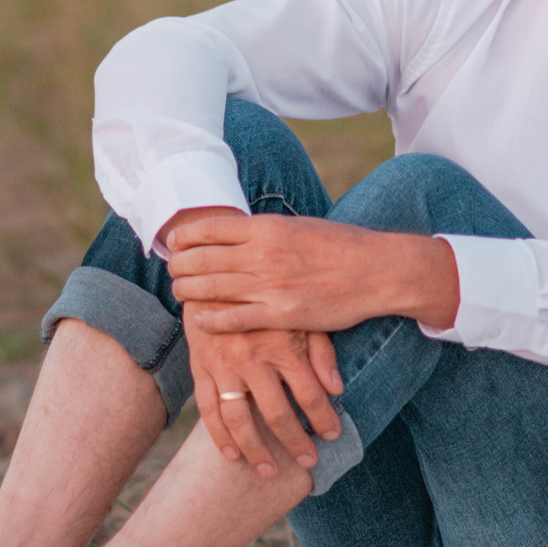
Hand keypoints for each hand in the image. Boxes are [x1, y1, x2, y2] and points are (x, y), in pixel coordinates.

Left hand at [167, 212, 458, 334]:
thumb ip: (266, 231)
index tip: (175, 243)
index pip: (210, 229)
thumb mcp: (298, 227)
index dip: (186, 237)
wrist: (376, 270)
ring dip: (189, 291)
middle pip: (203, 259)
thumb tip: (238, 230)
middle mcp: (263, 254)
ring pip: (212, 288)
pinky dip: (212, 319)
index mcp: (267, 228)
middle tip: (172, 270)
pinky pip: (235, 318)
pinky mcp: (281, 313)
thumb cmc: (339, 246)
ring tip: (179, 292)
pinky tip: (201, 320)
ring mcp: (270, 285)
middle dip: (180, 265)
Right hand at [182, 307, 342, 477]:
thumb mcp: (302, 311)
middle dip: (296, 442)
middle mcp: (254, 357)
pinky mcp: (201, 366)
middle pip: (278, 413)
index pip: (310, 394)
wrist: (217, 268)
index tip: (333, 435)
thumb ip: (321, 349)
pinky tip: (232, 456)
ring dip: (256, 449)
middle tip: (309, 461)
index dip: (324, 419)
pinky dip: (219, 436)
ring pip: (240, 418)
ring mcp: (224, 364)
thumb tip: (337, 388)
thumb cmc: (270, 291)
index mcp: (283, 343)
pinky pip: (208, 409)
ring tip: (270, 471)